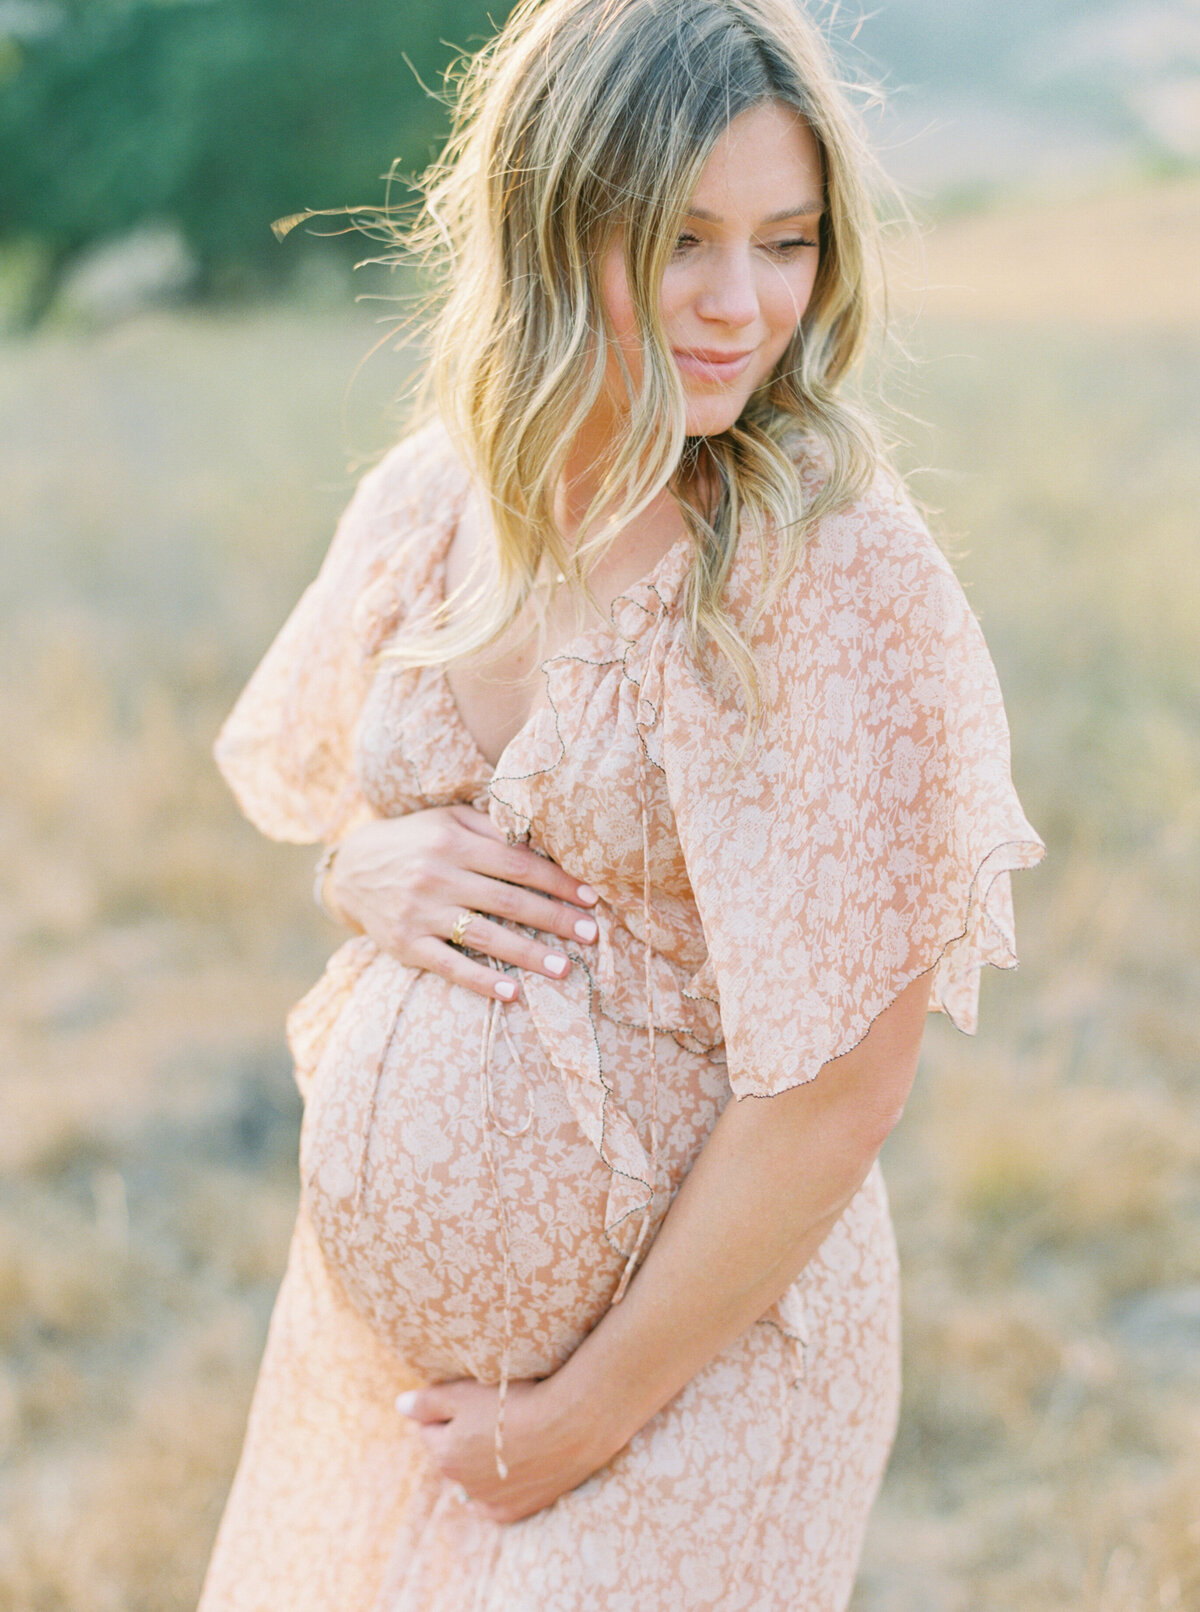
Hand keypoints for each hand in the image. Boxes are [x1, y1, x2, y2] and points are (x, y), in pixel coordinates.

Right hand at [325, 805, 598, 1000]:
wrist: (350, 869)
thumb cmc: (414, 841)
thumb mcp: (448, 821)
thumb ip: (490, 829)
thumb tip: (543, 841)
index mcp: (453, 842)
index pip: (518, 864)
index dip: (557, 881)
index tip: (590, 897)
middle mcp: (437, 876)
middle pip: (508, 900)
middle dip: (554, 918)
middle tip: (591, 935)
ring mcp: (420, 913)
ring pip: (484, 936)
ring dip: (527, 953)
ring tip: (563, 969)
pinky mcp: (405, 944)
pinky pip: (449, 966)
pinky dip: (481, 981)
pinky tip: (512, 992)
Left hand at [395, 1376, 614, 1523]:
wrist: (570, 1424)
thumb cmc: (515, 1401)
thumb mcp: (464, 1393)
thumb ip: (426, 1402)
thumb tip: (400, 1406)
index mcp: (445, 1454)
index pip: (430, 1431)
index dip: (447, 1411)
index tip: (471, 1399)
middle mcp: (462, 1485)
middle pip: (452, 1456)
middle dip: (462, 1438)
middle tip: (491, 1415)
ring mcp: (490, 1502)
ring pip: (473, 1480)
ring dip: (480, 1463)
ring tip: (507, 1437)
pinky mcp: (516, 1512)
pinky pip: (494, 1503)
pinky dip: (498, 1488)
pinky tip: (513, 1468)